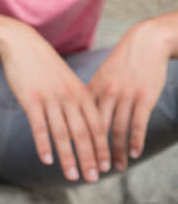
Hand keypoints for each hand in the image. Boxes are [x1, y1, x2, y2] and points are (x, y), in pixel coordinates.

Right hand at [0, 24, 109, 182]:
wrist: (21, 44)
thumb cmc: (44, 65)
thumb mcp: (67, 80)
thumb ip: (77, 101)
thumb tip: (84, 126)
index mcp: (81, 93)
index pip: (97, 126)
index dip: (102, 148)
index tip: (105, 167)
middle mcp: (69, 97)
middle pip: (82, 133)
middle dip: (88, 158)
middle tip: (92, 178)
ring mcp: (50, 98)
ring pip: (62, 134)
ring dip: (68, 158)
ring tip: (71, 176)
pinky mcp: (30, 99)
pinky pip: (39, 126)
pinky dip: (44, 145)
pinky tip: (46, 160)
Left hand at [88, 21, 169, 170]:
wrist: (144, 43)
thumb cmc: (122, 61)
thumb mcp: (102, 76)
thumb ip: (91, 94)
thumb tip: (78, 111)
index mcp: (91, 88)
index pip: (77, 118)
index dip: (73, 138)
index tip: (69, 155)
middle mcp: (105, 93)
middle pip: (95, 127)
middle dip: (91, 151)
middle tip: (89, 169)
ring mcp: (125, 95)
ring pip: (116, 128)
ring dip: (114, 151)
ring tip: (113, 168)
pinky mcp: (144, 97)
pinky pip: (138, 122)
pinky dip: (135, 140)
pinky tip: (133, 153)